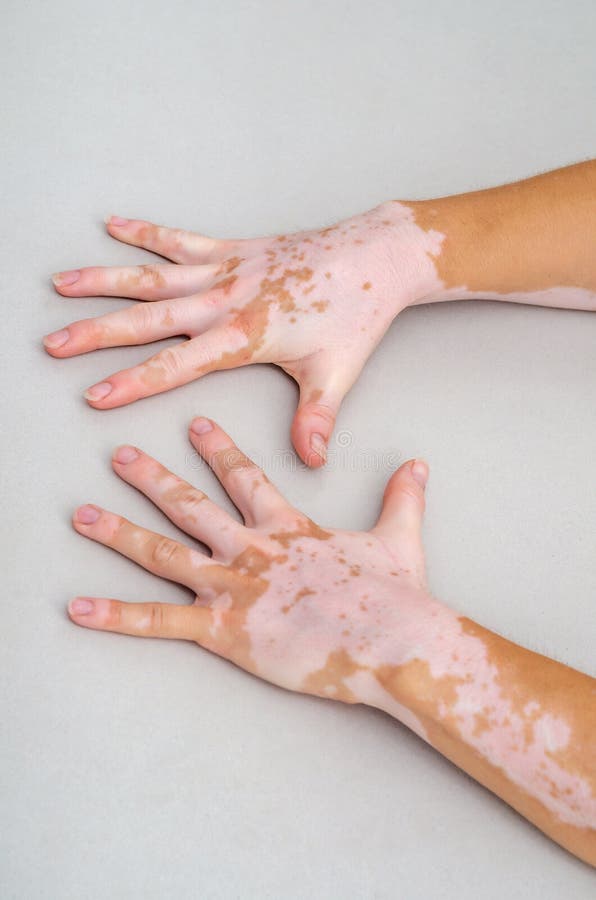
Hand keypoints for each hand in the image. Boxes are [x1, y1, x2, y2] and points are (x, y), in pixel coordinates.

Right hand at [44, 207, 436, 465]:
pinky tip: (113, 225)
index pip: (176, 364)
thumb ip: (316, 418)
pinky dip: (145, 232)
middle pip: (147, 318)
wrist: (376, 256)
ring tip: (61, 283)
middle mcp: (225, 300)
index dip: (133, 382)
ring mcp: (227, 270)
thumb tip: (311, 460)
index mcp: (243, 335)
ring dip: (103, 280)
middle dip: (96, 333)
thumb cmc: (357, 314)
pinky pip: (181, 239)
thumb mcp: (336, 373)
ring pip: (152, 276)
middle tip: (53, 343)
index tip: (95, 395)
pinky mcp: (236, 248)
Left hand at [69, 416, 432, 708]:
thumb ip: (402, 497)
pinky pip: (160, 621)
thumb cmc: (395, 594)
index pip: (245, 478)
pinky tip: (79, 609)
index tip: (197, 424)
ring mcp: (233, 587)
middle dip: (152, 478)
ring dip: (119, 532)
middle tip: (119, 455)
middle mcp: (251, 548)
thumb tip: (417, 464)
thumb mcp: (400, 538)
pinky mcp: (223, 628)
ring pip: (163, 553)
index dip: (219, 449)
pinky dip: (117, 616)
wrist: (392, 637)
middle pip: (190, 505)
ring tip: (81, 515)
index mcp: (287, 527)